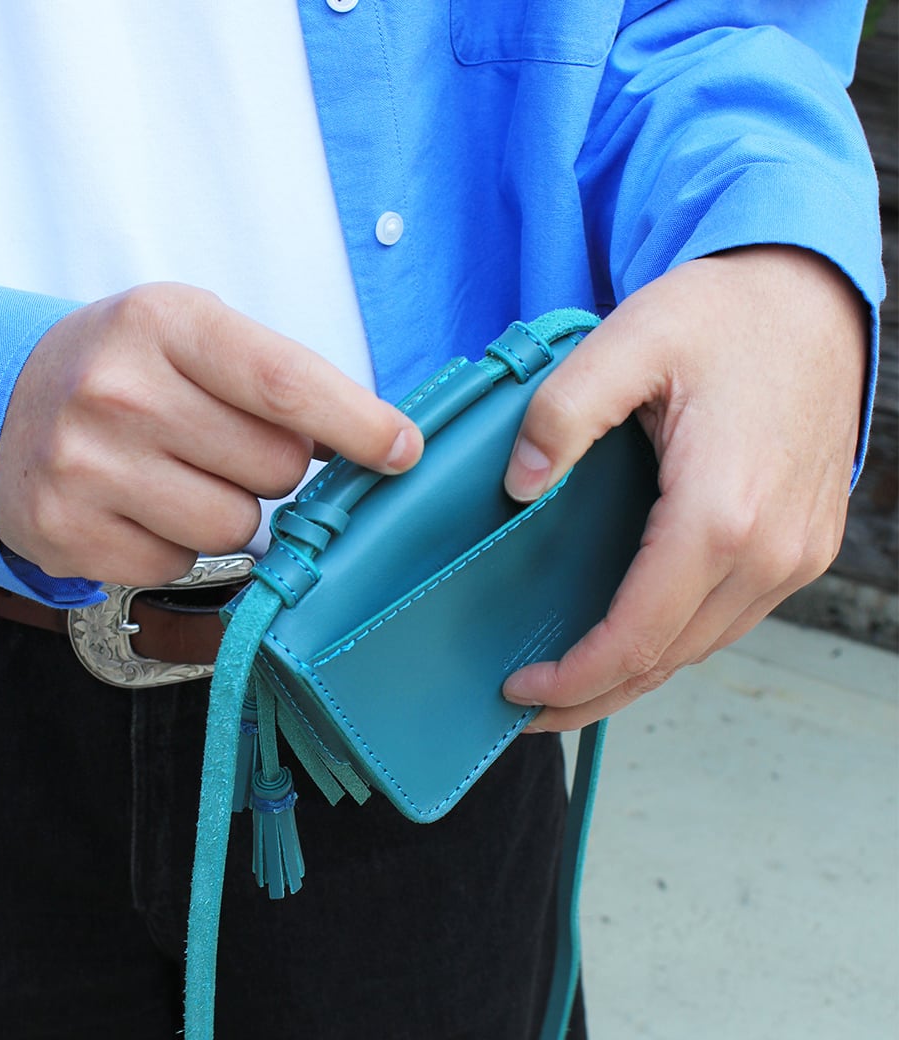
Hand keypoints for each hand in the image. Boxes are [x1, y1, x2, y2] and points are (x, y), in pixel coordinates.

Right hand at [0, 283, 421, 585]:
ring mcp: (83, 465)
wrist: (4, 401)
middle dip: (275, 467)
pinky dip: (176, 546)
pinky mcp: (63, 530)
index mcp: (165, 324)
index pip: (283, 382)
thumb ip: (277, 379)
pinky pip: (178, 567)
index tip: (403, 450)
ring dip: (229, 511)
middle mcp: (117, 391)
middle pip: (273, 468)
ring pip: (233, 528)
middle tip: (228, 444)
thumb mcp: (193, 336)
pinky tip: (141, 507)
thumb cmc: (127, 367)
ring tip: (180, 474)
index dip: (357, 423)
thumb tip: (377, 443)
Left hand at [502, 246, 866, 729]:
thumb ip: (564, 413)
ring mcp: (796, 553)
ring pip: (701, 647)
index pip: (637, 635)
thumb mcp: (629, 341)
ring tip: (571, 683)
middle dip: (594, 695)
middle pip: (669, 659)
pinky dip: (672, 640)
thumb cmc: (726, 315)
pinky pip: (728, 618)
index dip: (574, 678)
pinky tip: (630, 635)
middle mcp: (772, 550)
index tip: (519, 690)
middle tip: (529, 709)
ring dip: (634, 675)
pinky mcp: (802, 545)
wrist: (813, 298)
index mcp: (722, 512)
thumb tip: (520, 486)